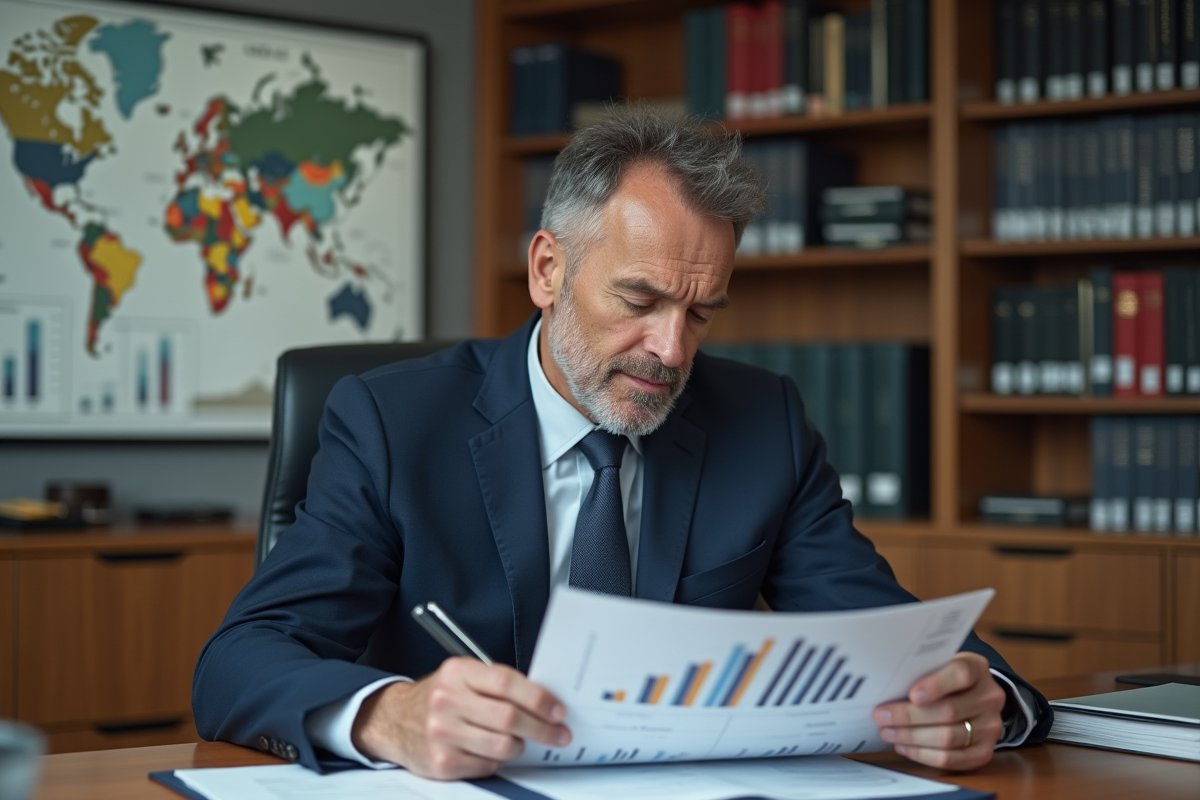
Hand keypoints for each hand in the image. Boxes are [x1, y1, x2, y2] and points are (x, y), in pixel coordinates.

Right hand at [351, 657, 570, 779]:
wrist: (394, 720)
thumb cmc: (439, 697)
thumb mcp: (462, 676)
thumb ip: (497, 683)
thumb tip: (543, 701)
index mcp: (457, 672)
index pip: (506, 683)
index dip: (538, 698)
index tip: (557, 710)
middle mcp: (447, 701)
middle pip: (508, 718)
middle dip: (542, 728)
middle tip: (558, 733)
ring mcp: (442, 734)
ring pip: (502, 746)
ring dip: (519, 746)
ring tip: (518, 741)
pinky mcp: (442, 763)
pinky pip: (488, 766)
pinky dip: (497, 761)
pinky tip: (491, 751)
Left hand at [872, 652, 1006, 770]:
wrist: (973, 695)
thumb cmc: (945, 678)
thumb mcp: (938, 664)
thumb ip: (921, 671)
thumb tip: (886, 686)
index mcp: (977, 668)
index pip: (961, 674)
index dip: (936, 685)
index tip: (912, 695)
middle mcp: (990, 698)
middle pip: (948, 711)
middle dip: (909, 716)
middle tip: (881, 716)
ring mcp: (991, 727)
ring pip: (947, 738)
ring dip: (912, 737)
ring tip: (888, 732)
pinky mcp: (984, 752)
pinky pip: (951, 759)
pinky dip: (923, 754)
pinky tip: (904, 746)